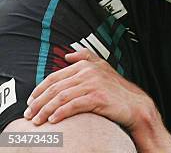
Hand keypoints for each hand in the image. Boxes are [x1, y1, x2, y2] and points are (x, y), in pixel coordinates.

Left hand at [24, 51, 170, 151]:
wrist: (134, 104)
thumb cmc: (117, 90)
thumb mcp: (103, 68)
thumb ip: (86, 58)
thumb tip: (68, 55)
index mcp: (86, 65)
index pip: (55, 76)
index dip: (39, 89)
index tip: (31, 101)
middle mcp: (88, 73)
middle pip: (55, 88)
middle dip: (38, 102)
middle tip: (29, 114)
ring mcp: (93, 84)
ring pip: (60, 98)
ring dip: (45, 111)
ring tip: (37, 120)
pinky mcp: (97, 98)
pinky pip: (72, 106)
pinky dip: (60, 114)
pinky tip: (53, 120)